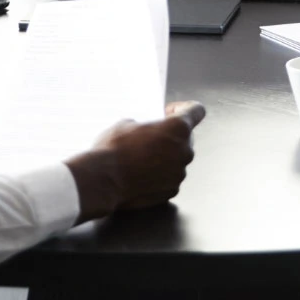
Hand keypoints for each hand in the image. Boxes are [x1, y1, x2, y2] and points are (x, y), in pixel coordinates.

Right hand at [64, 101, 206, 222]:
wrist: (103, 181)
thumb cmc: (113, 150)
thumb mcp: (126, 124)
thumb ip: (146, 125)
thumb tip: (146, 132)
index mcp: (178, 128)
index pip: (197, 110)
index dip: (184, 109)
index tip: (170, 113)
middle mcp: (185, 150)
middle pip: (186, 137)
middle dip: (171, 136)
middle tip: (151, 137)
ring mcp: (180, 172)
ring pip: (178, 159)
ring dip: (165, 156)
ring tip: (142, 158)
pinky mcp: (172, 190)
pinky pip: (171, 177)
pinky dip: (161, 174)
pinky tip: (142, 173)